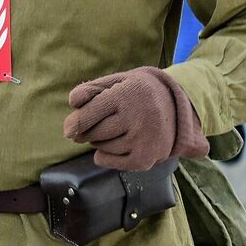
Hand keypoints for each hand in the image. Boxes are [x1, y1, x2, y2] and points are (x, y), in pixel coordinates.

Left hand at [63, 65, 208, 170]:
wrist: (175, 104)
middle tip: (93, 126)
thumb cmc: (135, 91)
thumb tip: (73, 103)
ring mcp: (144, 139)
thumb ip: (90, 89)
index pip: (89, 113)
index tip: (69, 129)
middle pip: (94, 133)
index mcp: (125, 95)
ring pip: (104, 148)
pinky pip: (115, 163)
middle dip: (87, 132)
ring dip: (99, 142)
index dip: (75, 122)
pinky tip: (107, 150)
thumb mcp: (115, 81)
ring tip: (111, 132)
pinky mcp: (148, 157)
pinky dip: (106, 158)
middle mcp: (136, 118)